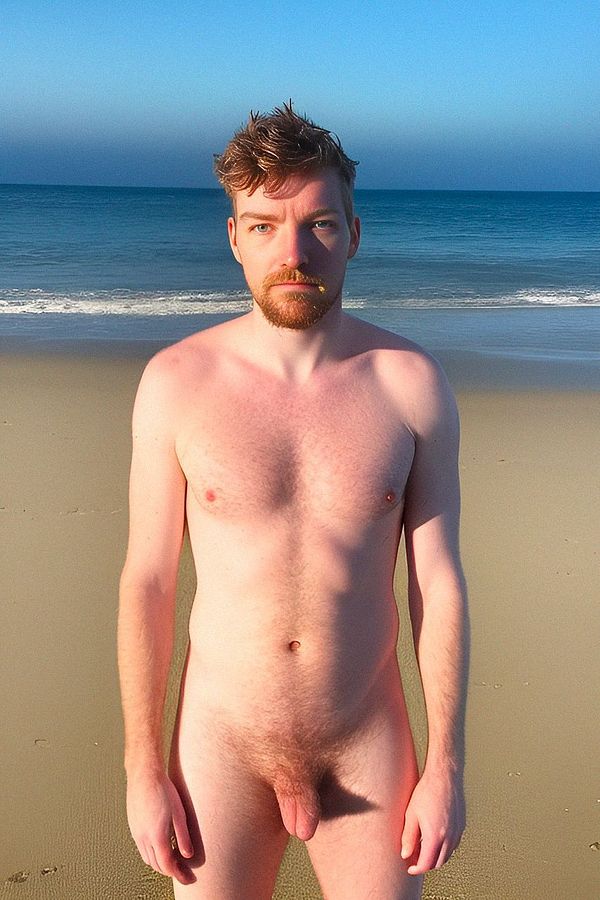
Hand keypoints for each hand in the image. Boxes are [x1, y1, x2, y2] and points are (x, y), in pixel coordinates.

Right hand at [126, 769, 195, 884]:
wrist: (144, 774)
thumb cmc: (163, 790)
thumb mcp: (179, 813)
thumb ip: (183, 836)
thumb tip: (188, 855)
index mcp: (156, 836)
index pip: (167, 865)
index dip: (179, 875)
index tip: (188, 879)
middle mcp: (143, 838)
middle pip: (156, 865)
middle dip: (170, 871)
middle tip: (184, 872)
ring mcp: (135, 833)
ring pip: (147, 858)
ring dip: (160, 864)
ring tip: (174, 861)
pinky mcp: (133, 826)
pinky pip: (142, 848)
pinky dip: (152, 854)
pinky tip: (161, 847)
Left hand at [400, 768, 464, 874]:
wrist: (444, 775)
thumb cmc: (427, 791)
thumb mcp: (411, 814)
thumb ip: (408, 837)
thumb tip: (405, 854)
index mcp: (435, 836)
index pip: (426, 864)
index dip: (417, 869)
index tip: (410, 867)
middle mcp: (449, 837)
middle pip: (438, 862)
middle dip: (426, 865)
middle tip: (415, 859)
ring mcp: (457, 831)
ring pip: (448, 855)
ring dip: (436, 857)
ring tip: (423, 849)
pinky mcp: (461, 825)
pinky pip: (454, 844)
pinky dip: (445, 848)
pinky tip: (436, 840)